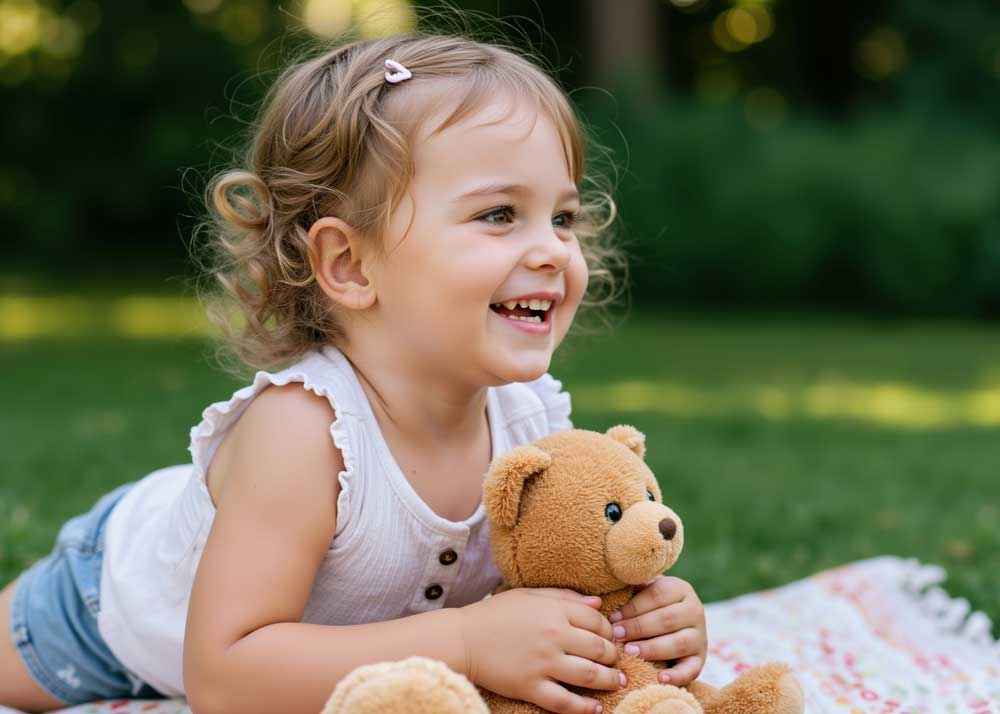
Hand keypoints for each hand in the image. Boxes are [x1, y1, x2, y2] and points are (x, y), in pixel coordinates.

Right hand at [459, 587, 624, 713]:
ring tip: (617, 682)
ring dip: (609, 680)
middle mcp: (552, 636)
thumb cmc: (495, 614)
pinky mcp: (530, 687)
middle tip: (617, 661)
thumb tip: (598, 603)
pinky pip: (565, 702)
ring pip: (589, 675)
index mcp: (553, 610)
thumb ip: (565, 596)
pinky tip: (596, 708)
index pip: (596, 620)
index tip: (610, 637)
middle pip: (599, 648)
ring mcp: (542, 664)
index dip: (608, 630)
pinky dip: (585, 708)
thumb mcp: (529, 596)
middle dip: (614, 656)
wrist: (462, 639)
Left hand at [609, 576, 706, 685]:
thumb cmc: (649, 604)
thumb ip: (634, 584)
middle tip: (617, 635)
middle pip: (667, 619)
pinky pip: (692, 669)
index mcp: (681, 589)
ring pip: (678, 643)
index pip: (657, 596)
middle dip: (639, 628)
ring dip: (652, 648)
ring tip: (629, 652)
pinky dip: (677, 676)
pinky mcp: (701, 659)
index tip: (613, 618)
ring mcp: (700, 636)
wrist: (673, 622)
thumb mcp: (645, 589)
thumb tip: (620, 576)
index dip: (633, 607)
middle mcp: (695, 610)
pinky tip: (660, 678)